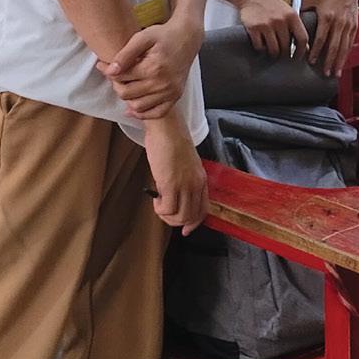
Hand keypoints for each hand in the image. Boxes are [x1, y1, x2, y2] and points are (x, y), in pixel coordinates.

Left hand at [97, 19, 202, 120]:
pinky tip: (133, 106)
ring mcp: (170, 92)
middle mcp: (163, 84)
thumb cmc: (163, 35)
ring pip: (138, 107)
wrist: (187, 38)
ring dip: (127, 98)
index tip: (102, 65)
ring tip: (126, 85)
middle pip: (126, 94)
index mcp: (153, 68)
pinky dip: (143, 113)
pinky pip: (156, 113)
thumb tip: (110, 71)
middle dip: (116, 85)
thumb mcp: (142, 38)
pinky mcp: (175, 96)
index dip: (107, 71)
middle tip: (116, 75)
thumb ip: (125, 54)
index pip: (121, 78)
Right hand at [143, 117, 206, 234]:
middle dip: (175, 222)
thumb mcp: (185, 164)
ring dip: (166, 217)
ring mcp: (185, 185)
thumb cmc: (171, 142)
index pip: (203, 210)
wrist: (166, 128)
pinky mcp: (170, 183)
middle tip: (163, 213)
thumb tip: (173, 195)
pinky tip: (155, 198)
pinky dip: (159, 209)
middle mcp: (196, 184)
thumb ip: (184, 180)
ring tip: (158, 205)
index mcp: (201, 179)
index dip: (194, 223)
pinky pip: (167, 209)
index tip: (185, 230)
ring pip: (180, 217)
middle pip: (191, 217)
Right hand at [238, 0, 307, 56]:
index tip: (298, 56)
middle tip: (282, 54)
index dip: (302, 51)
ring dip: (273, 53)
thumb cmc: (271, 5)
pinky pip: (260, 46)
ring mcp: (267, 24)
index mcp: (292, 16)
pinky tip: (262, 43)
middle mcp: (280, 20)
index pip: (302, 38)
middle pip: (286, 47)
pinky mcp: (254, 28)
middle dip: (284, 53)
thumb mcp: (287, 12)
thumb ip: (296, 27)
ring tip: (272, 50)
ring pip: (274, 49)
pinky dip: (261, 48)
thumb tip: (305, 48)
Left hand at [305, 0, 358, 74]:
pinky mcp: (355, 26)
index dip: (316, 51)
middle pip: (334, 46)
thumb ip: (302, 10)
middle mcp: (338, 22)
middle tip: (325, 73)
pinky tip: (343, 62)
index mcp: (326, 16)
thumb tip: (290, 21)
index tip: (312, 61)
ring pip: (344, 47)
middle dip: (329, 62)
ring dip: (339, 61)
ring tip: (335, 73)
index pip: (320, 38)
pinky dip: (347, 54)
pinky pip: (350, 43)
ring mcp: (348, 25)